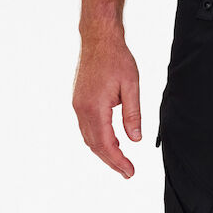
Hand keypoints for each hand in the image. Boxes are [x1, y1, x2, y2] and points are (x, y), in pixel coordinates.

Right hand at [73, 27, 141, 177]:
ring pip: (89, 139)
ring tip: (121, 162)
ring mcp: (78, 105)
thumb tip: (135, 139)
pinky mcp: (79, 102)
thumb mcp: (131, 86)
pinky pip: (87, 128)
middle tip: (128, 173)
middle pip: (95, 146)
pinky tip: (113, 142)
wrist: (98, 38)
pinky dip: (99, 140)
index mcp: (94, 107)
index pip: (106, 143)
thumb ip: (133, 114)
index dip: (118, 161)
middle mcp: (82, 109)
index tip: (130, 172)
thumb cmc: (116, 58)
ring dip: (105, 152)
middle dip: (112, 162)